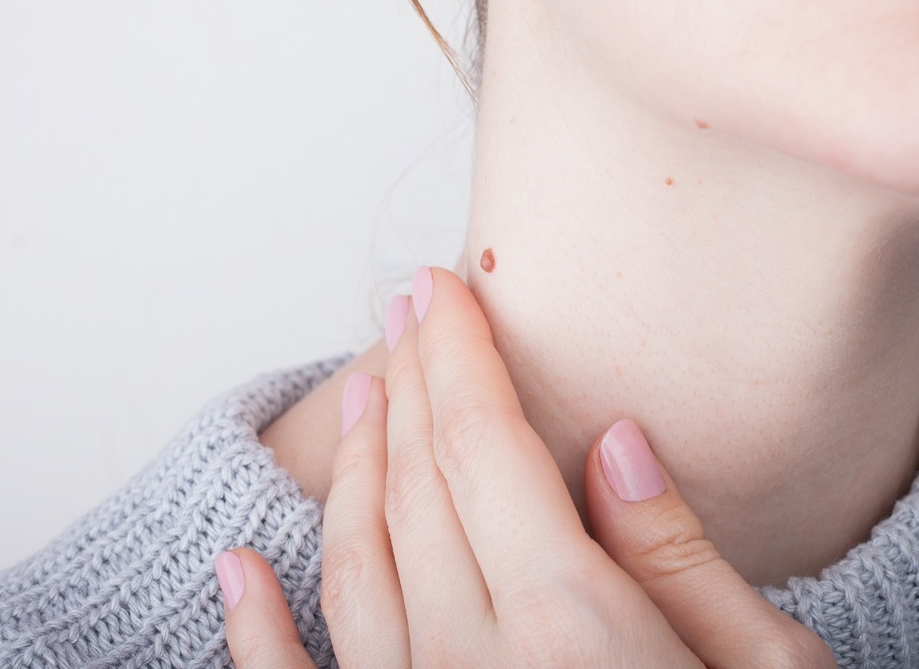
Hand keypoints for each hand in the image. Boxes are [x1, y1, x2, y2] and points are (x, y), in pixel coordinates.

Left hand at [218, 266, 836, 667]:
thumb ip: (682, 559)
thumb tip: (615, 441)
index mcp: (575, 628)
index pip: (488, 448)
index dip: (458, 356)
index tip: (441, 289)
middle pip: (417, 488)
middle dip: (406, 384)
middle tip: (403, 309)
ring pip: (354, 569)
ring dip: (351, 468)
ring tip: (358, 391)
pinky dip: (256, 630)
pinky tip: (236, 567)